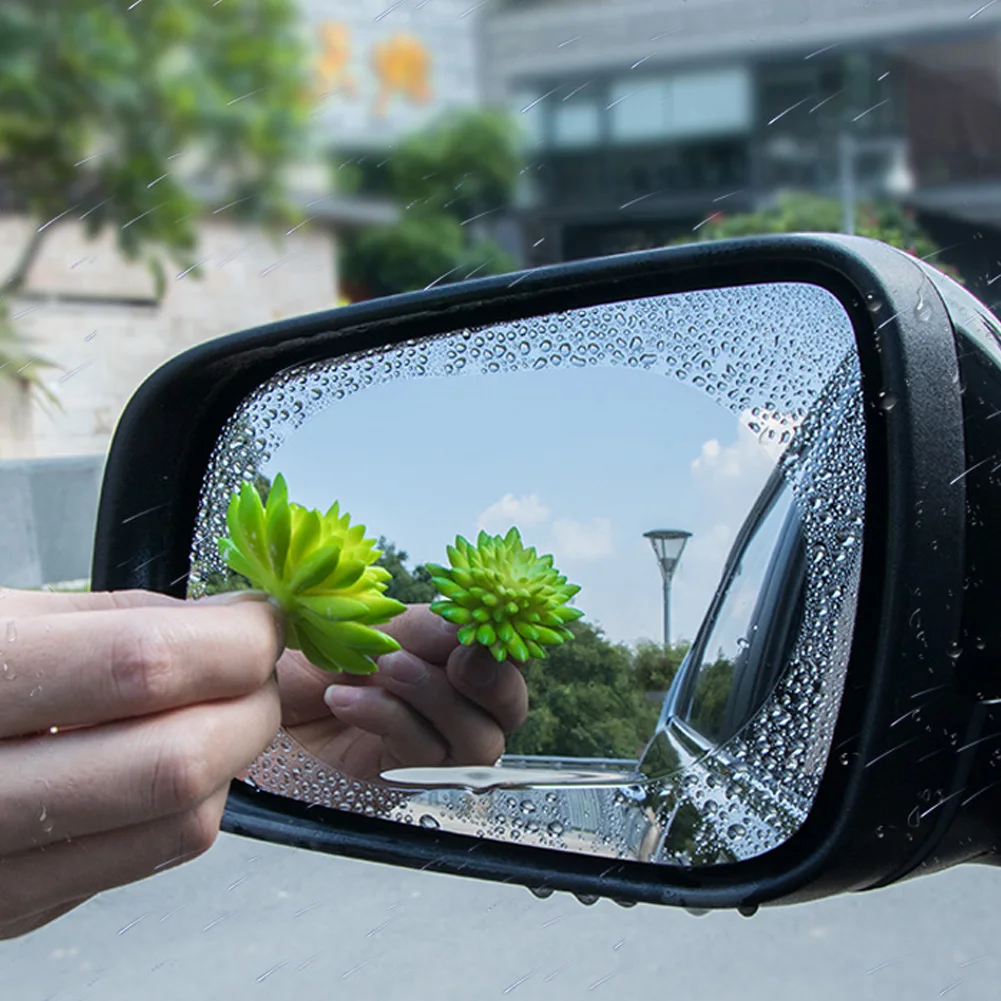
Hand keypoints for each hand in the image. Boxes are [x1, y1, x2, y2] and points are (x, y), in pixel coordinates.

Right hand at [0, 587, 282, 940]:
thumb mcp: (4, 615)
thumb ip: (124, 620)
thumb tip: (237, 624)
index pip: (145, 668)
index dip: (235, 641)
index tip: (264, 621)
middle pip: (179, 764)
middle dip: (251, 705)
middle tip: (254, 669)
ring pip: (181, 828)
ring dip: (228, 760)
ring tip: (213, 711)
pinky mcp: (13, 913)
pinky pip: (143, 860)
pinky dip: (181, 805)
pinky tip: (153, 761)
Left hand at [276, 604, 528, 780]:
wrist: (247, 695)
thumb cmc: (305, 655)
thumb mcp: (364, 623)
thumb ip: (417, 627)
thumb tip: (462, 627)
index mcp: (448, 656)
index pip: (505, 652)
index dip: (500, 640)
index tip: (475, 622)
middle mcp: (451, 704)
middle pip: (509, 706)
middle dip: (491, 678)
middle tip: (458, 656)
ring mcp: (430, 746)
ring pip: (477, 738)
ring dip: (434, 695)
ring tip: (386, 667)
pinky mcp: (400, 778)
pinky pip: (421, 754)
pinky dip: (388, 718)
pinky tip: (346, 697)